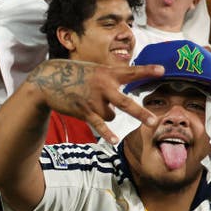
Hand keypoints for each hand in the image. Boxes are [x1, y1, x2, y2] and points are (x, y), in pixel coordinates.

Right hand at [26, 60, 162, 143]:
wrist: (47, 81)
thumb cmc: (73, 74)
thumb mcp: (93, 70)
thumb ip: (108, 79)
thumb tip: (119, 97)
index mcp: (107, 73)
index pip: (131, 72)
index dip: (147, 70)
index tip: (162, 70)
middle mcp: (103, 86)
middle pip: (126, 103)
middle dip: (140, 113)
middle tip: (155, 121)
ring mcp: (93, 100)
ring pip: (111, 116)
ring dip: (106, 115)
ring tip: (92, 104)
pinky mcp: (84, 111)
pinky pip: (99, 125)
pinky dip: (106, 133)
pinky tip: (114, 140)